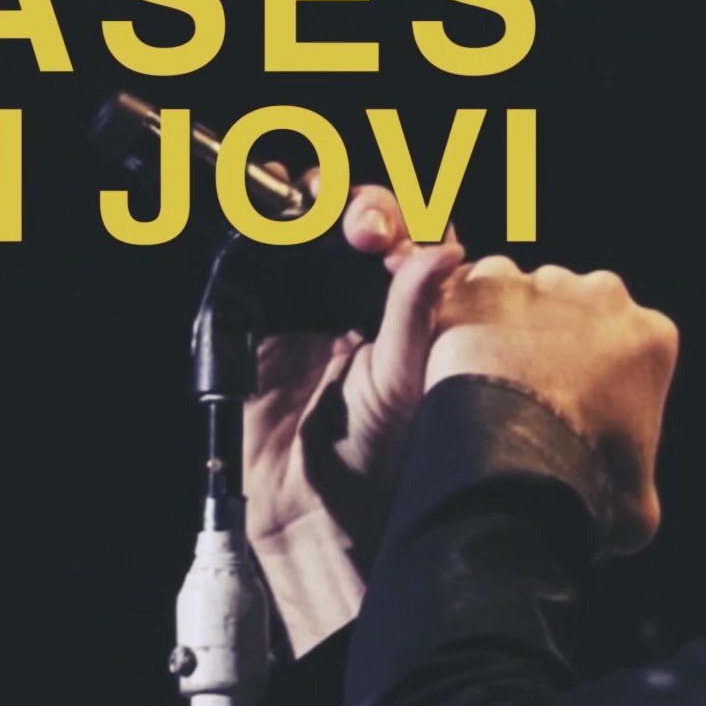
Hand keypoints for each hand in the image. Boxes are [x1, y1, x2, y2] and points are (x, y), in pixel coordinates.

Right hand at [245, 170, 464, 548]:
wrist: (314, 502)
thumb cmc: (378, 454)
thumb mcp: (406, 377)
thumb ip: (416, 310)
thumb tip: (447, 248)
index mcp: (410, 307)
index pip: (412, 234)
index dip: (403, 220)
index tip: (387, 238)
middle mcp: (362, 297)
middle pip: (359, 219)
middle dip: (355, 207)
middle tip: (358, 230)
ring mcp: (311, 303)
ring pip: (310, 229)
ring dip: (309, 204)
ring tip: (307, 203)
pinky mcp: (262, 315)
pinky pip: (258, 257)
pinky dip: (258, 225)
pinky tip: (266, 204)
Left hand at [429, 258, 677, 552]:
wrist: (513, 467)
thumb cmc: (580, 487)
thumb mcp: (635, 503)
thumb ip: (635, 479)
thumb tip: (624, 493)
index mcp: (652, 335)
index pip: (623, 342)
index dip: (593, 372)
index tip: (566, 401)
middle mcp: (604, 293)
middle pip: (571, 307)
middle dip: (548, 337)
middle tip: (519, 390)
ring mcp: (541, 283)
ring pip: (518, 291)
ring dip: (501, 321)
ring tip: (478, 377)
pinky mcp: (484, 282)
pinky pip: (466, 288)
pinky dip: (455, 316)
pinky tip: (448, 358)